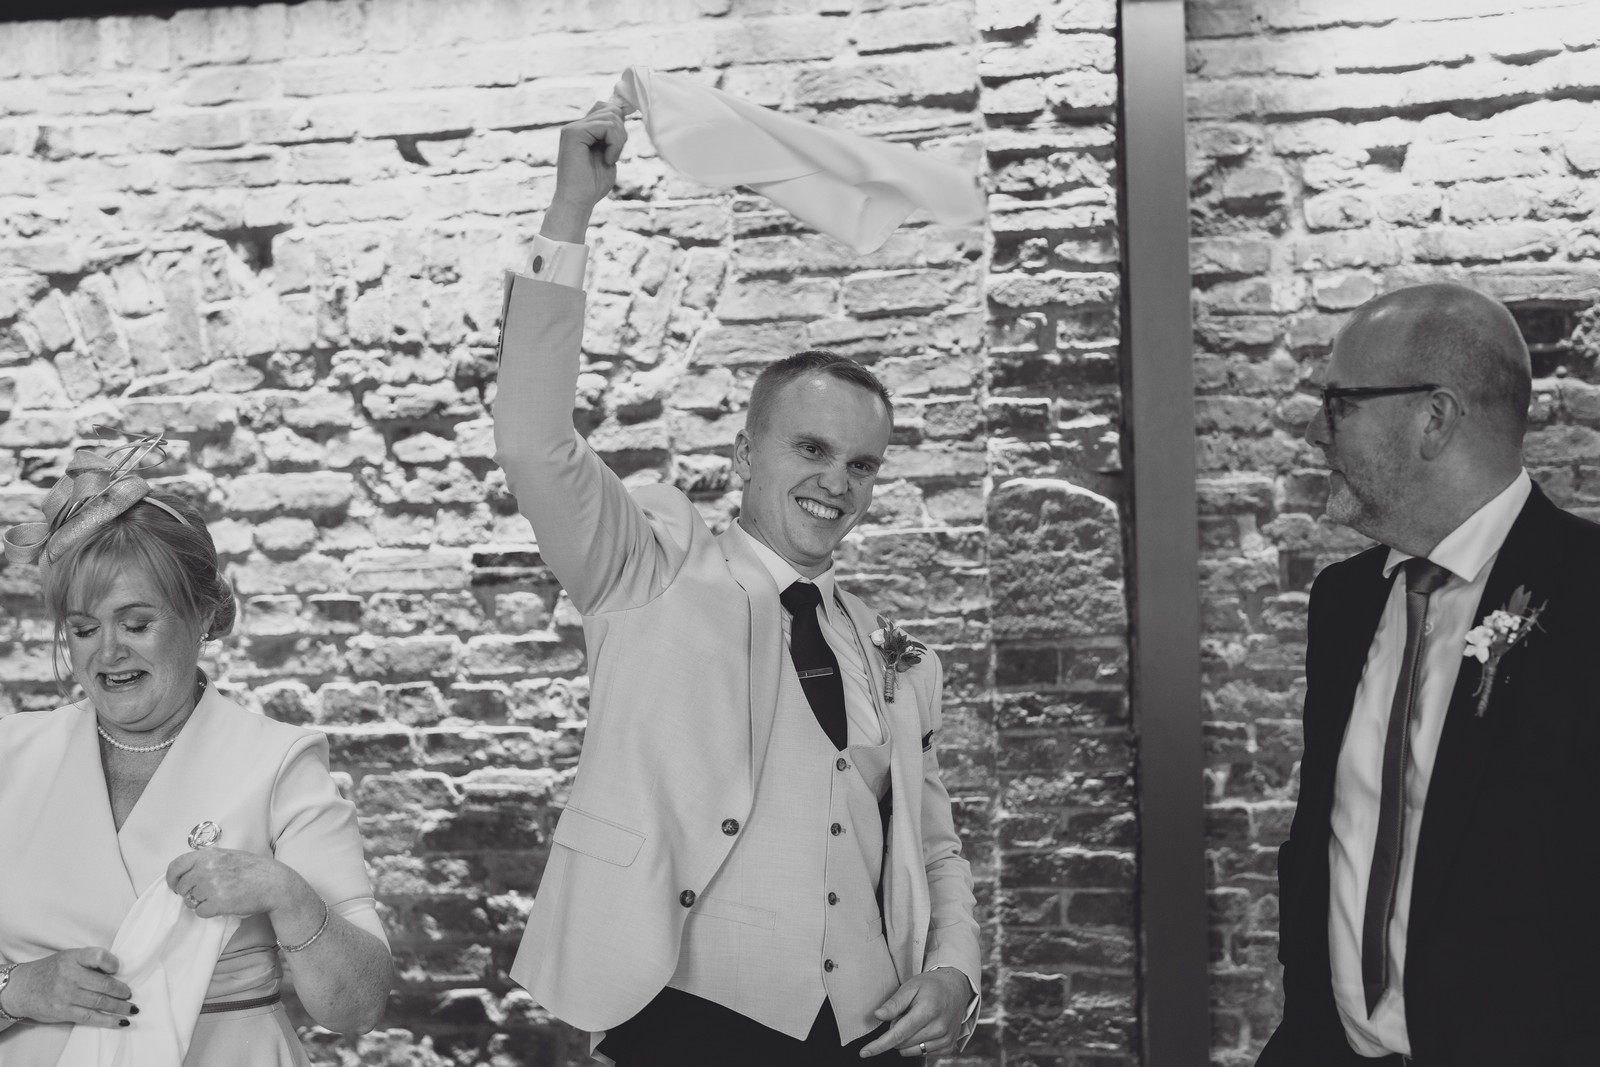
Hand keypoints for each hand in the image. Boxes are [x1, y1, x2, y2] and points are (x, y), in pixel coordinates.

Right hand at [2, 948, 134, 1027]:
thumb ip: (89, 961)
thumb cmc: (51, 971)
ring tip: (131, 1008)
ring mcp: (66, 995)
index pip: (98, 957)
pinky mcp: (63, 1012)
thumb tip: (116, 972)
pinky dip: (108, 1020)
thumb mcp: (69, 957)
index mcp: (73, 958)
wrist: (22, 988)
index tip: (119, 970)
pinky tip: (120, 1021)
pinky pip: (90, 1017)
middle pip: (104, 984)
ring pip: (100, 1002)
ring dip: (119, 1007)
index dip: (113, 963)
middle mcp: (70, 976)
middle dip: (122, 991)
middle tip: (130, 994)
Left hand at [166, 847, 296, 919]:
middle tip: (205, 894)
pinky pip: (200, 912)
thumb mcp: (228, 856)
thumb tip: (188, 873)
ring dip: (201, 902)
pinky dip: (209, 911)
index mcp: (208, 855)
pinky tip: (223, 905)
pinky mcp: (217, 903)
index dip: (172, 879)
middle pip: (182, 887)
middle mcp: (206, 868)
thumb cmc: (254, 870)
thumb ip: (207, 861)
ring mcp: (211, 886)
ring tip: (220, 897)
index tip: (174, 885)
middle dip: (190, 893)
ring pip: (190, 901)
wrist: (274, 883)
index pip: (176, 866)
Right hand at [542, 100, 630, 241]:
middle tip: (615, 154)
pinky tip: (608, 159)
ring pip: (610, 116)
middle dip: (621, 132)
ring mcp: (572, 128)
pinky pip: (605, 125)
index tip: (618, 147)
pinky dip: (614, 143)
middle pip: (610, 109)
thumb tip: (623, 110)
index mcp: (582, 130)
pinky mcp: (573, 133)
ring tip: (610, 158)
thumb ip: (613, 135)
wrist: (578, 202)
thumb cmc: (593, 185)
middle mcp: (575, 126)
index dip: (619, 123)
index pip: (606, 108)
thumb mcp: (609, 154)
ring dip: (619, 140)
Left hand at [860, 967, 970, 1057]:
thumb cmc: (931, 986)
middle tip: (905, 1013)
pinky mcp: (948, 1047)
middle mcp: (938, 1028)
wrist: (957, 988)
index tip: (864, 1052)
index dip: (879, 1045)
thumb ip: (894, 1003)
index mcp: (927, 1011)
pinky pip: (923, 1053)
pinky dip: (917, 1043)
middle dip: (896, 1030)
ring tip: (915, 1020)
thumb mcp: (911, 986)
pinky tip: (924, 1028)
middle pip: (902, 1043)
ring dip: (906, 1039)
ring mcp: (945, 1039)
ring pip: (910, 1050)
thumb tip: (878, 1016)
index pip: (898, 1034)